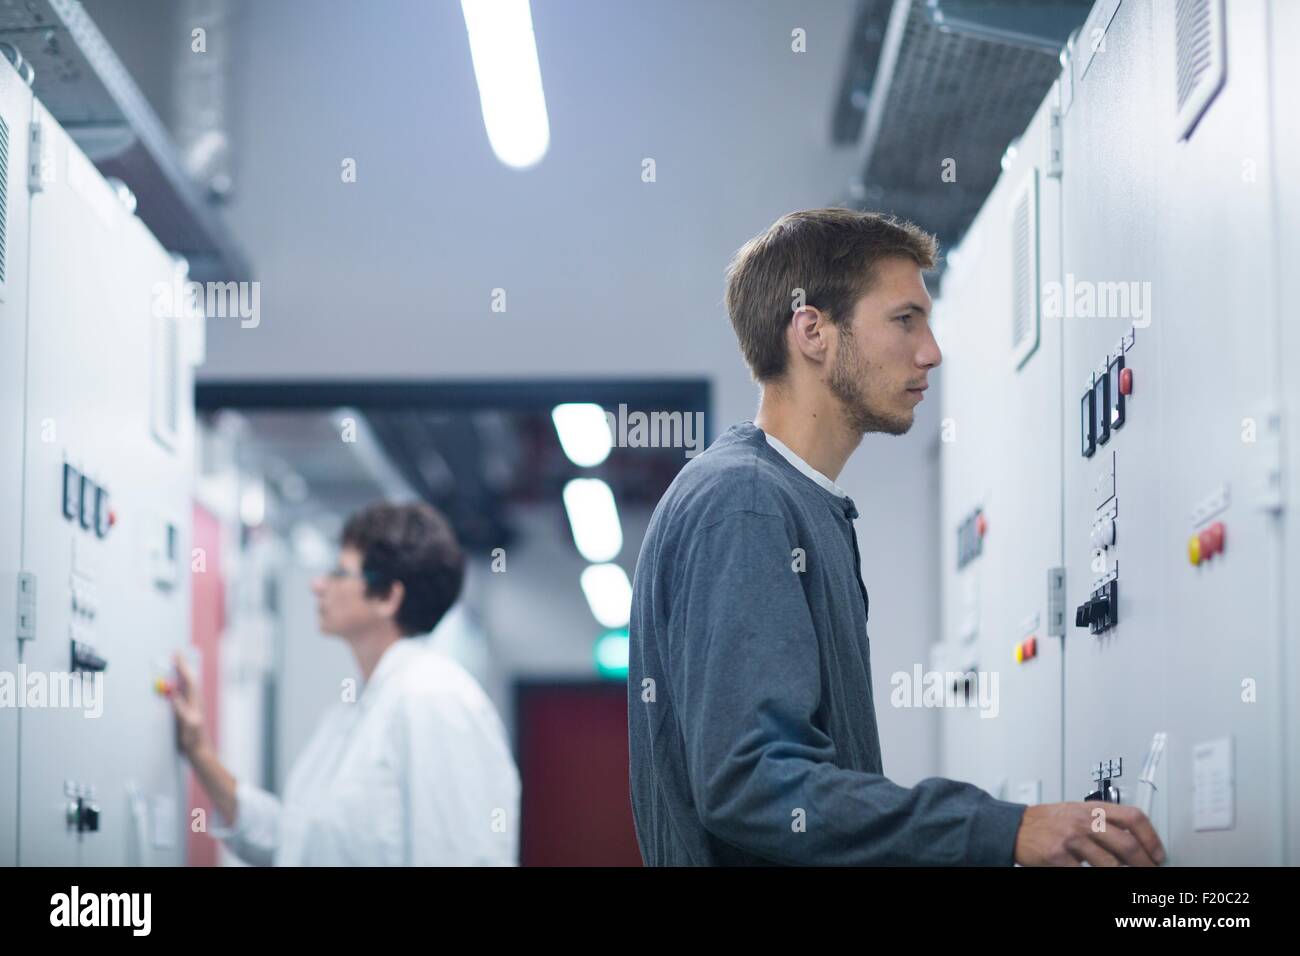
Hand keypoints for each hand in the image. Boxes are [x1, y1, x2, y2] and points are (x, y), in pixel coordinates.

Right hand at [169, 651, 210, 758]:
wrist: (199, 750)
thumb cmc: (194, 740)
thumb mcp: (188, 725)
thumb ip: (181, 710)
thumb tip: (174, 695)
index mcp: (195, 701)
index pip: (189, 679)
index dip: (182, 666)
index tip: (176, 654)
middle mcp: (194, 700)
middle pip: (188, 678)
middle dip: (182, 665)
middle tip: (175, 652)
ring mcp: (192, 704)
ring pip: (186, 683)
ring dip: (181, 671)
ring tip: (176, 661)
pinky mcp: (188, 709)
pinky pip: (183, 691)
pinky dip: (179, 682)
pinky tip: (176, 681)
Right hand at [1014, 802, 1164, 865]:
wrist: (1015, 827)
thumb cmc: (1048, 821)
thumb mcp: (1077, 812)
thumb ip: (1101, 821)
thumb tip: (1132, 840)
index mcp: (1092, 808)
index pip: (1133, 817)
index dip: (1151, 838)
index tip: (1158, 853)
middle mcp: (1084, 821)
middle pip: (1127, 844)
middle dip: (1145, 864)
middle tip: (1149, 870)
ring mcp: (1071, 839)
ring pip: (1111, 864)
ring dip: (1123, 874)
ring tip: (1126, 875)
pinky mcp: (1059, 857)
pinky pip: (1084, 874)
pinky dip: (1094, 877)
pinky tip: (1096, 875)